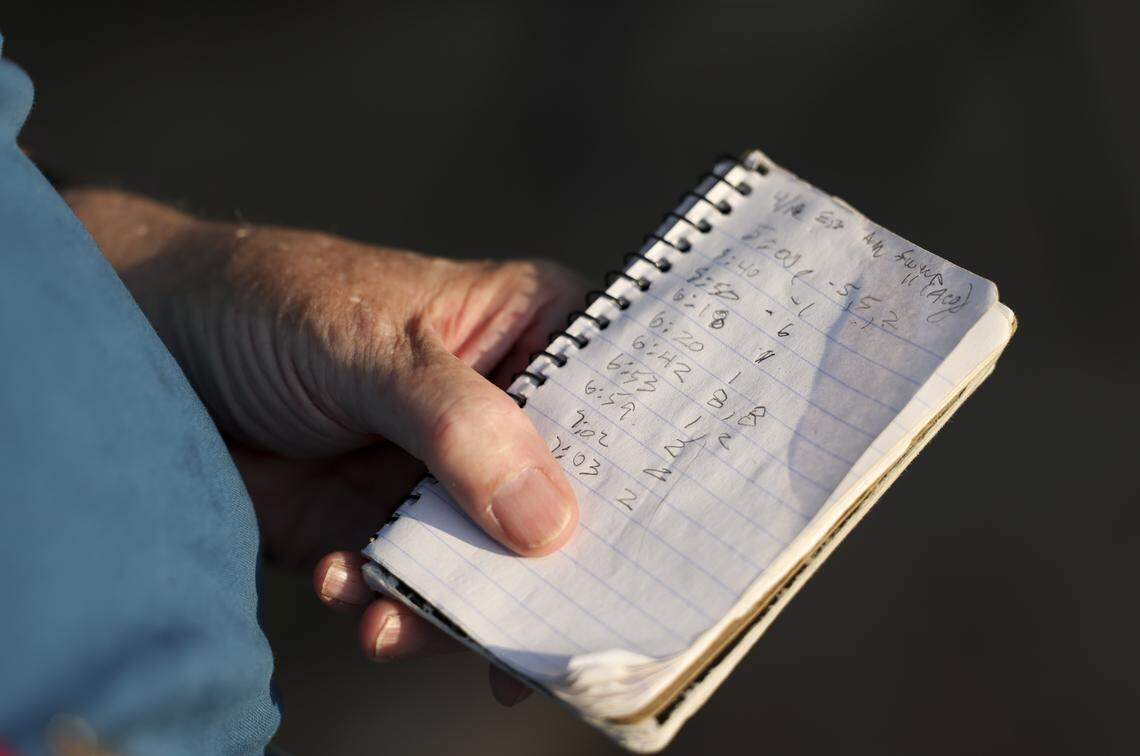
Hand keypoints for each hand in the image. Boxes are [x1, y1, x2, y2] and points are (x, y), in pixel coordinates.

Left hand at [66, 189, 585, 702]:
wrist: (146, 356)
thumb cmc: (270, 307)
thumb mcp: (373, 347)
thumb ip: (461, 427)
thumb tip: (551, 526)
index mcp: (529, 332)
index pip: (615, 401)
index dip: (637, 468)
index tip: (655, 544)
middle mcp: (504, 411)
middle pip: (568, 502)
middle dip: (549, 568)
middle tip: (541, 635)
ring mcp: (448, 478)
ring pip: (495, 565)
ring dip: (452, 607)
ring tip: (394, 620)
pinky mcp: (387, 530)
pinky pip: (416, 591)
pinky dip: (388, 609)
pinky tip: (345, 586)